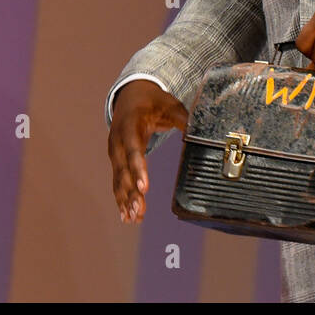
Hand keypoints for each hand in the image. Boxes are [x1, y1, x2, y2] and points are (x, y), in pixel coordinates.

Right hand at [108, 80, 188, 223]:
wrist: (130, 95)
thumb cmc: (153, 101)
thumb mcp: (170, 105)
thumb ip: (184, 119)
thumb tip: (200, 132)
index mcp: (130, 126)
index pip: (134, 150)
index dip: (138, 169)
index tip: (145, 188)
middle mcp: (118, 141)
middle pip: (124, 170)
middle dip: (131, 192)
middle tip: (139, 211)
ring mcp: (115, 152)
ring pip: (119, 180)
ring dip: (125, 200)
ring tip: (134, 218)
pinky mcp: (116, 161)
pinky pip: (118, 182)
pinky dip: (121, 199)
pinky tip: (127, 216)